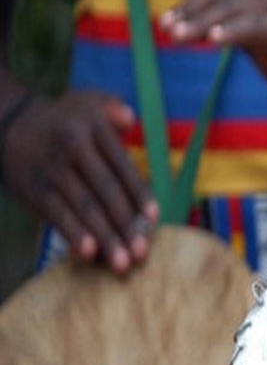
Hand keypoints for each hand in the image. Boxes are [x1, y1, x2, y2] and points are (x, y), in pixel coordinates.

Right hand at [1, 91, 157, 272]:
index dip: (139, 193)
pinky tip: (88, 253)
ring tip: (123, 263)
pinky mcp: (36, 191)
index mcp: (92, 130)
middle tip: (142, 253)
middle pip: (105, 192)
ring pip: (83, 208)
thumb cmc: (66, 119)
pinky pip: (57, 215)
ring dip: (105, 238)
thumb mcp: (88, 101)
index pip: (121, 165)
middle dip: (125, 225)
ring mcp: (53, 172)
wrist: (10, 125)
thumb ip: (114, 108)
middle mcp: (72, 150)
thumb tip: (130, 119)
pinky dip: (73, 234)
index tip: (154, 218)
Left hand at [161, 0, 266, 100]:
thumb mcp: (248, 27)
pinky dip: (231, 30)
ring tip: (178, 35)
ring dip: (202, 21)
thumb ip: (220, 20)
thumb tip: (177, 20)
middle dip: (190, 7)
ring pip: (233, 6)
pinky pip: (254, 25)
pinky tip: (212, 40)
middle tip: (166, 26)